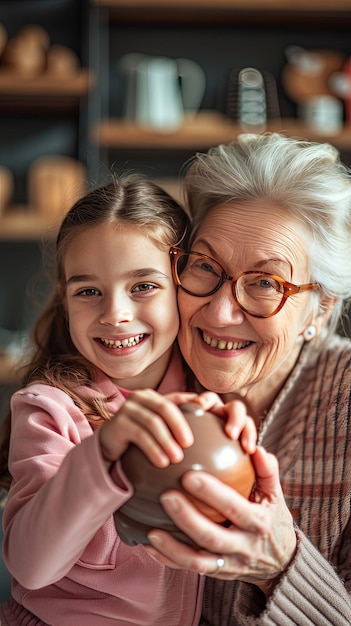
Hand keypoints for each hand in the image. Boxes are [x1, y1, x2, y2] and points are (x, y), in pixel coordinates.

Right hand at [99, 389, 196, 466]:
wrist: (109, 447)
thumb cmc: (140, 438)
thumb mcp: (159, 428)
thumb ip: (177, 421)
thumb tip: (205, 413)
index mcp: (153, 396)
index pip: (177, 399)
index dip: (193, 406)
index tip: (206, 419)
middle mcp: (140, 398)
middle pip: (165, 408)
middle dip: (179, 426)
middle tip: (189, 444)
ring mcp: (127, 408)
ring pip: (153, 422)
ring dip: (166, 441)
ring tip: (177, 458)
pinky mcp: (118, 423)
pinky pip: (139, 435)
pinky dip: (153, 449)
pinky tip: (161, 462)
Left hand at [147, 446, 296, 594]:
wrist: (280, 563)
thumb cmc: (272, 520)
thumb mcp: (275, 496)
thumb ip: (267, 472)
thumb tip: (257, 449)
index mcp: (258, 523)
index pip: (235, 508)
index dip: (213, 494)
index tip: (189, 476)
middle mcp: (244, 547)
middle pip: (212, 536)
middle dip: (187, 518)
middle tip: (165, 496)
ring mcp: (229, 565)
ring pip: (198, 561)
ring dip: (172, 547)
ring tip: (151, 530)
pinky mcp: (216, 575)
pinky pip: (189, 570)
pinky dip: (168, 559)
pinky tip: (148, 545)